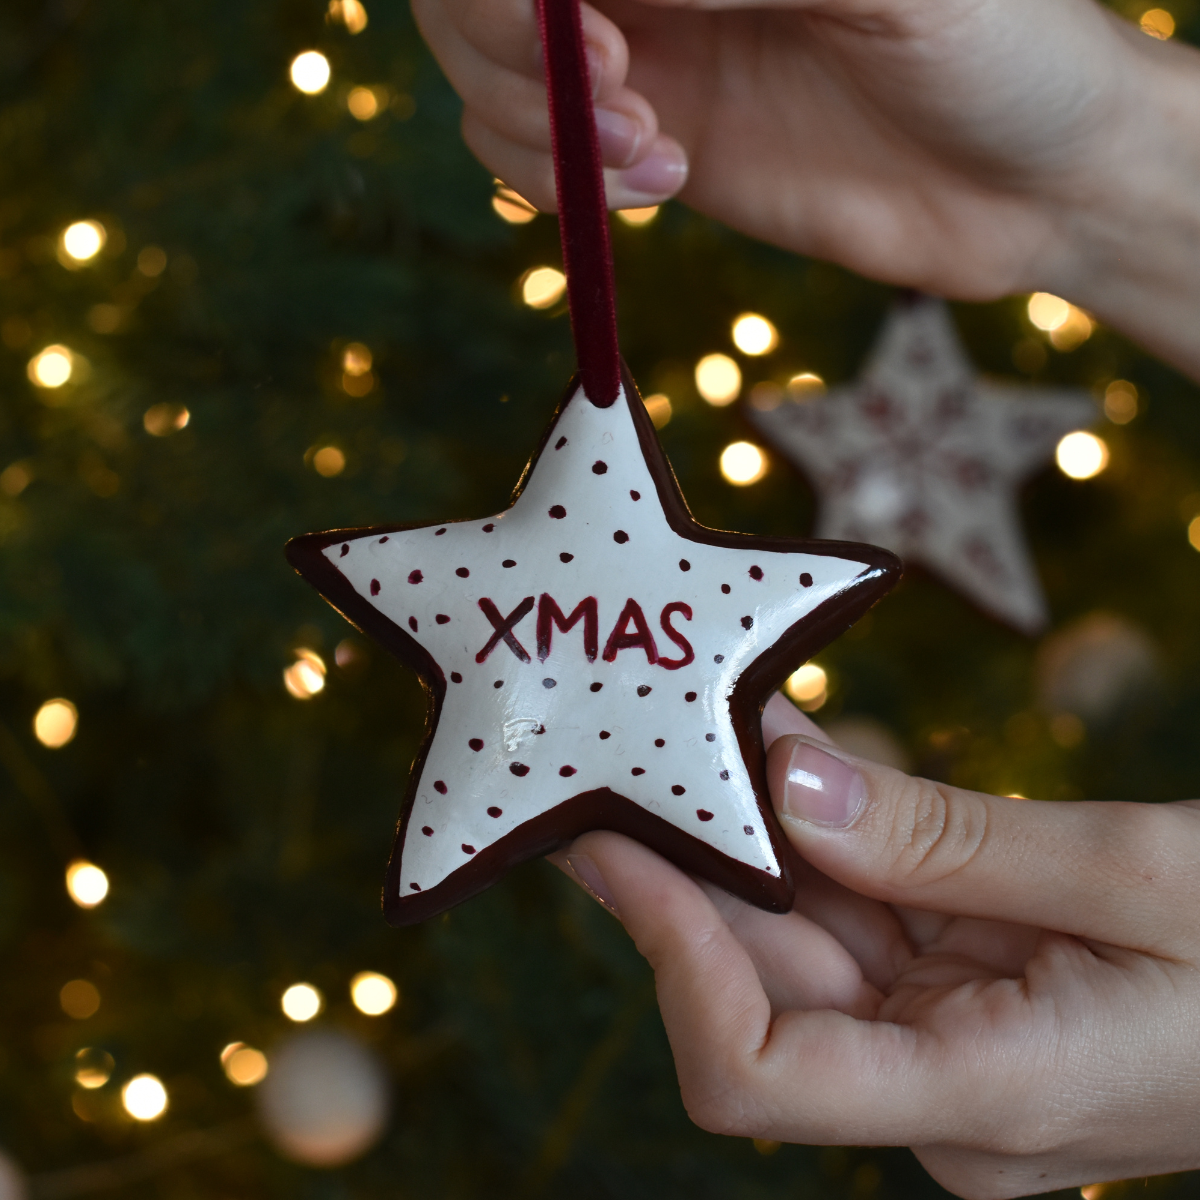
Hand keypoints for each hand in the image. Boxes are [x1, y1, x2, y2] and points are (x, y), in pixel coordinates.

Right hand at [414, 0, 1199, 376]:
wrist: (1033, 185)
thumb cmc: (998, 47)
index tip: (589, 34)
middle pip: (476, 3)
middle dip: (515, 56)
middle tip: (623, 97)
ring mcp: (648, 62)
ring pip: (492, 84)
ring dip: (539, 130)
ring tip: (658, 154)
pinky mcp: (654, 154)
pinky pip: (537, 163)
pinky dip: (561, 185)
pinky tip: (663, 183)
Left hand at [555, 694, 1199, 1197]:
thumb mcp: (1129, 875)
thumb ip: (944, 839)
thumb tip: (784, 785)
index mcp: (982, 1098)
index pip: (757, 1071)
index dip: (672, 958)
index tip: (621, 839)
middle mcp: (934, 1093)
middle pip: (758, 986)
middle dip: (680, 868)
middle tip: (608, 753)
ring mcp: (942, 1047)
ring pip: (797, 940)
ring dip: (739, 837)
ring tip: (675, 731)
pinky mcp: (953, 999)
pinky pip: (857, 915)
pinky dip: (812, 837)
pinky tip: (771, 752)